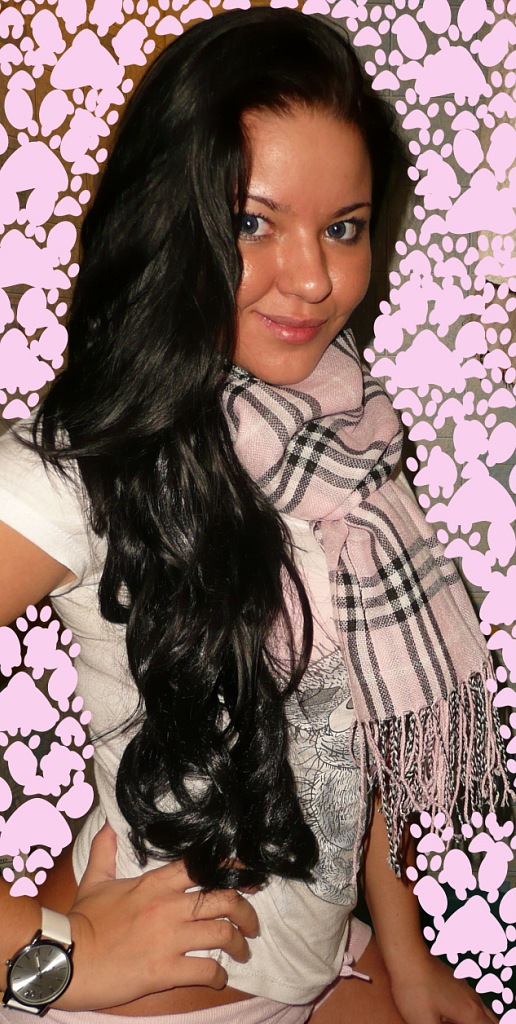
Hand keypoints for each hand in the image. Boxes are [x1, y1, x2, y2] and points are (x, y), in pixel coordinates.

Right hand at [57, 823, 258, 1010]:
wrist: (64, 958)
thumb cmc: (81, 921)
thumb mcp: (95, 881)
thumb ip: (105, 851)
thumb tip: (108, 826)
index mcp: (154, 883)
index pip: (202, 867)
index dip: (231, 868)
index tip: (248, 875)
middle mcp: (167, 906)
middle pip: (224, 899)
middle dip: (246, 910)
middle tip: (252, 922)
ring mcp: (167, 939)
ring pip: (222, 934)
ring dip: (239, 944)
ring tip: (242, 951)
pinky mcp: (163, 971)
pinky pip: (204, 971)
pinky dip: (218, 975)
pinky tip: (218, 978)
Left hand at [389, 950, 498, 1023]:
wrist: (406, 956)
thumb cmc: (414, 990)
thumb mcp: (425, 1023)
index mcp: (471, 1013)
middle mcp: (473, 1000)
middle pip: (491, 1021)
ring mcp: (465, 989)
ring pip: (481, 1012)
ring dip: (474, 1022)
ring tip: (451, 1023)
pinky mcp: (454, 983)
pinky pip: (470, 1003)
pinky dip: (467, 1015)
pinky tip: (447, 1017)